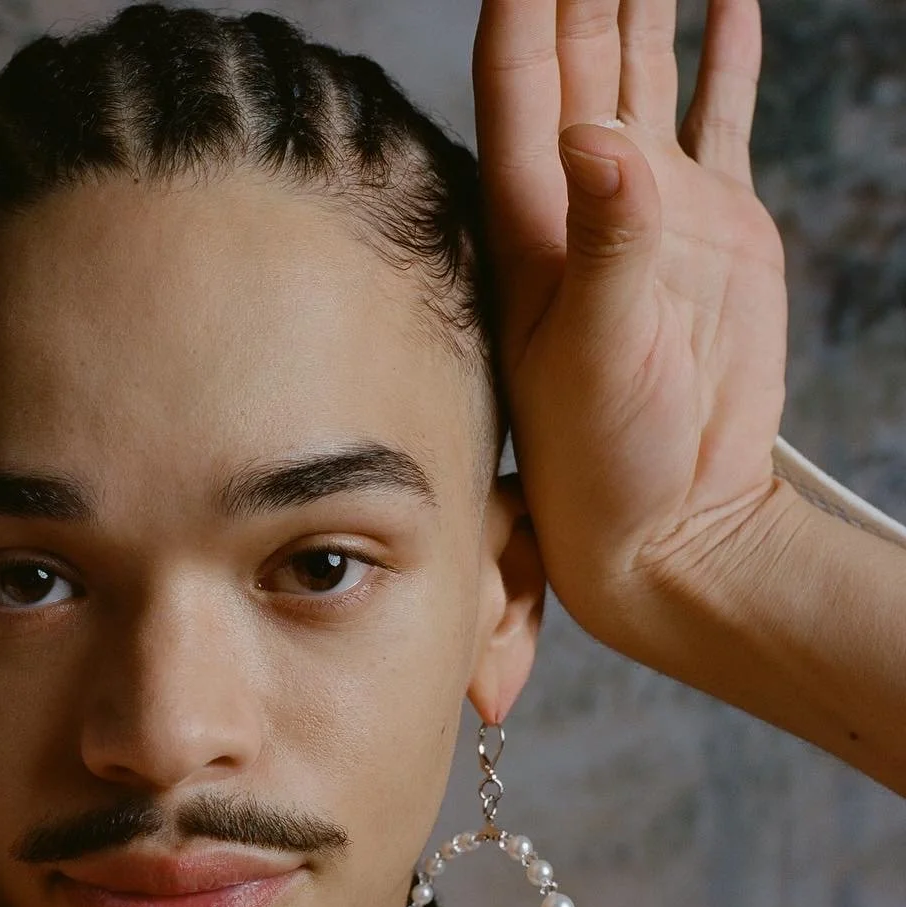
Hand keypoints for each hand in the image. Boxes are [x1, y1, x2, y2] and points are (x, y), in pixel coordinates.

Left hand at [474, 0, 788, 657]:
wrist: (672, 515)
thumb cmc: (606, 459)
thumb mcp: (596, 353)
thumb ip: (607, 241)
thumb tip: (598, 135)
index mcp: (535, 224)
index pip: (520, 80)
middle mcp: (586, 202)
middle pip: (579, 55)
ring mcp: (654, 210)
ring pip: (644, 71)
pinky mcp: (717, 230)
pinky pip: (721, 118)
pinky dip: (725, 59)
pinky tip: (727, 0)